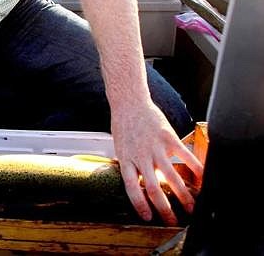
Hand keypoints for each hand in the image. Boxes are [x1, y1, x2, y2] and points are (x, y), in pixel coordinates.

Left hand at [111, 102, 203, 224]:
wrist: (130, 103)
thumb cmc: (124, 126)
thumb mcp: (121, 148)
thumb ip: (131, 166)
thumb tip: (140, 185)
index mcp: (126, 160)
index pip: (131, 188)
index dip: (140, 205)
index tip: (148, 218)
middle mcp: (140, 156)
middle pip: (153, 188)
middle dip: (165, 208)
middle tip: (173, 221)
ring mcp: (155, 147)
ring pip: (172, 177)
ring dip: (184, 195)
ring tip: (192, 207)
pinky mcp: (168, 137)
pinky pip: (185, 156)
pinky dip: (196, 169)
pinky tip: (203, 179)